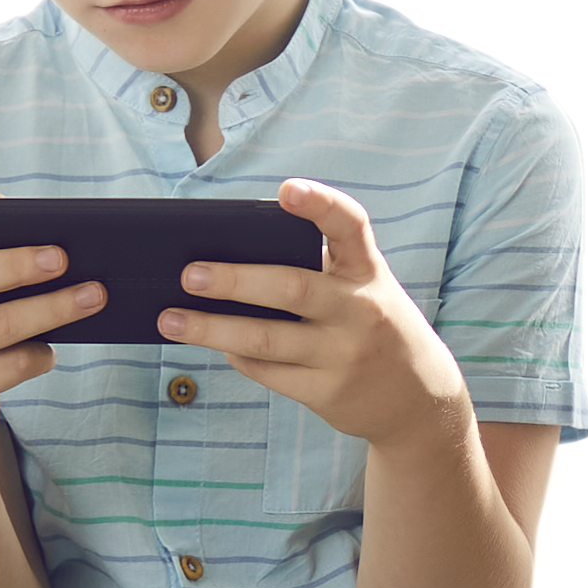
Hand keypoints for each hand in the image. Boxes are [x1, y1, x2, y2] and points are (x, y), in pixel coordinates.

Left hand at [156, 177, 472, 447]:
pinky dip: (236, 355)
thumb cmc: (370, 325)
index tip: (286, 190)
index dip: (320, 204)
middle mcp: (360, 310)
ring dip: (211, 328)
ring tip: (169, 319)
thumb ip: (315, 271)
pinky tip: (215, 344)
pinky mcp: (328, 392)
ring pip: (265, 339)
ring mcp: (345, 355)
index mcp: (367, 271)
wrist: (418, 398)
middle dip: (235, 280)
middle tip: (188, 274)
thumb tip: (227, 260)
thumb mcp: (362, 289)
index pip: (350, 226)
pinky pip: (267, 371)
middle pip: (291, 288)